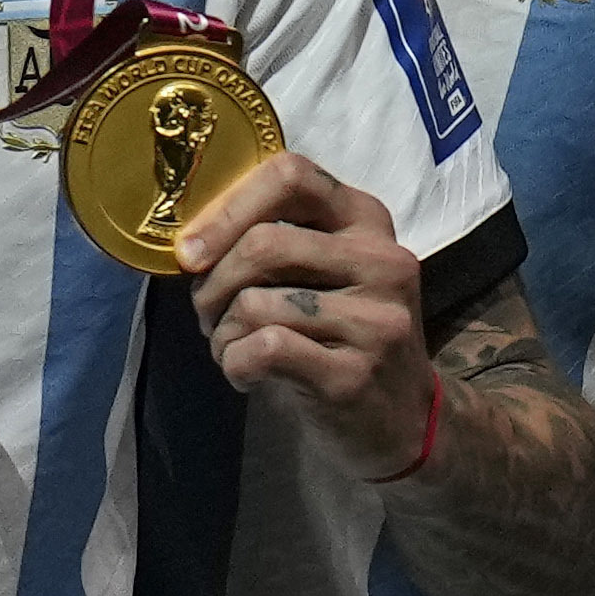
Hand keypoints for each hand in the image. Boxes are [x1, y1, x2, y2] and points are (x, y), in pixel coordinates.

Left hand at [180, 147, 452, 479]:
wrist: (403, 421)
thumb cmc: (342, 337)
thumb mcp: (328, 273)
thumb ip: (279, 242)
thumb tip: (191, 240)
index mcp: (367, 220)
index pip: (291, 175)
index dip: (227, 208)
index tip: (191, 250)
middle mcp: (382, 260)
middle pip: (265, 243)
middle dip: (212, 283)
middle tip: (207, 314)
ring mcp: (375, 319)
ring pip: (256, 302)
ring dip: (221, 333)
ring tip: (232, 349)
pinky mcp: (354, 374)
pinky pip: (263, 349)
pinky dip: (234, 363)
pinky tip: (246, 375)